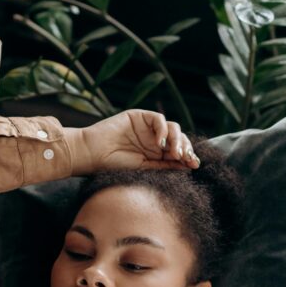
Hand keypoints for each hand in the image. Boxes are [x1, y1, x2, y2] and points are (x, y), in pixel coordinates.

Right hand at [65, 109, 198, 175]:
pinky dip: (163, 129)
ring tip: (174, 152)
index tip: (193, 165)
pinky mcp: (139, 116)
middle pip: (179, 139)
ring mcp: (147, 128)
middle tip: (187, 158)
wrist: (92, 155)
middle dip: (185, 148)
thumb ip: (164, 165)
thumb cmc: (112, 166)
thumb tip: (187, 166)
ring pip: (173, 128)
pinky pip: (158, 119)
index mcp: (156, 154)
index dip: (188, 157)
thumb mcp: (143, 169)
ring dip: (177, 139)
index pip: (178, 152)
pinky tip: (161, 142)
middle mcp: (153, 140)